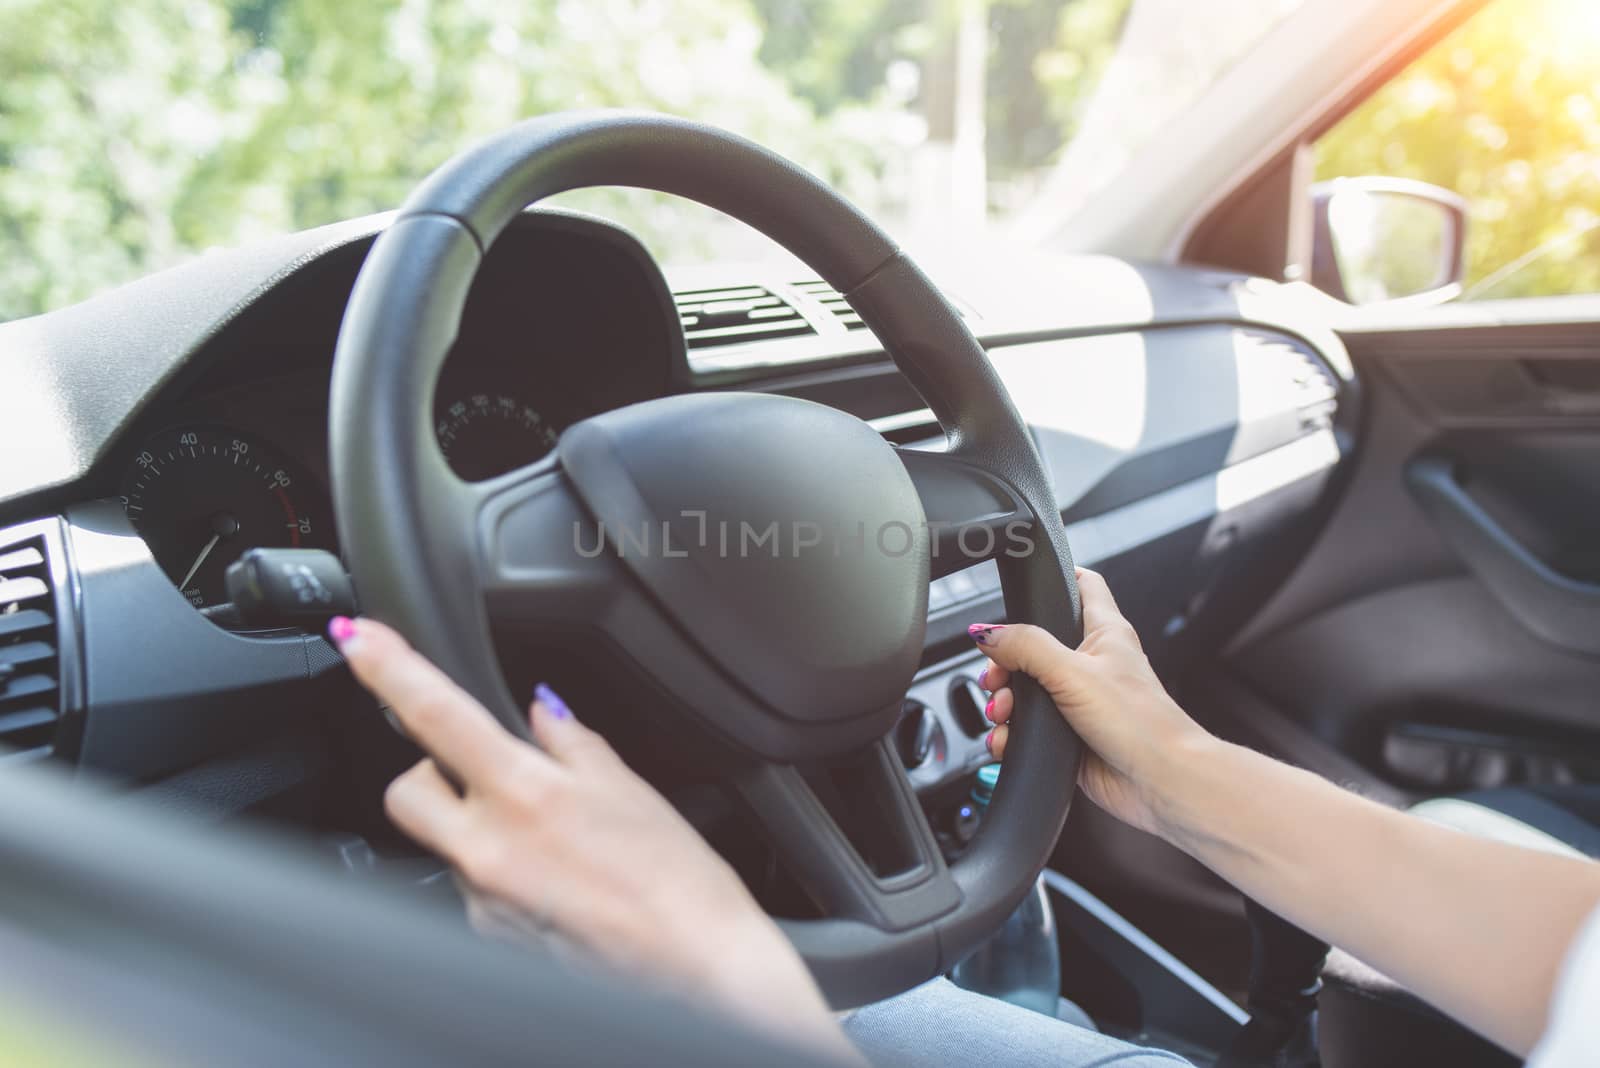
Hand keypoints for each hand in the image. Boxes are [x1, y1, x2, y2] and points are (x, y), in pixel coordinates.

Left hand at [327, 616, 857, 1060]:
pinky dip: (500, 877)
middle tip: (484, 775)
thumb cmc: (678, 882)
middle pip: (407, 791)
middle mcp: (488, 848)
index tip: (354, 636)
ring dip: (474, 830)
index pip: (436, 714)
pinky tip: (553, 886)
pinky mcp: (487, 938)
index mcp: (526, 793)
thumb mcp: (629, 790)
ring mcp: (481, 899)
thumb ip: (572, 743)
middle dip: (432, 773)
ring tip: (547, 845)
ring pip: (442, 844)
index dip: (387, 667)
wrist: (695, 968)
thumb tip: (541, 712)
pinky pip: (471, 891)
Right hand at [971, 567, 1213, 836]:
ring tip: (1004, 714)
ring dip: (1005, 703)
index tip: (1026, 586)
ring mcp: (1081, 701)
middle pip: (1035, 646)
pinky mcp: (1071, 736)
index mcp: (1104, 633)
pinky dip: (1013, 735)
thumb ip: (1027, 646)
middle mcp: (1093, 664)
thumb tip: (989, 633)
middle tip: (996, 677)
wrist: (1160, 782)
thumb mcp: (1073, 672)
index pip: (1083, 585)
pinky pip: (1030, 729)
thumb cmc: (1140, 723)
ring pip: (1028, 691)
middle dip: (1006, 663)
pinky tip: (1008, 740)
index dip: (1057, 578)